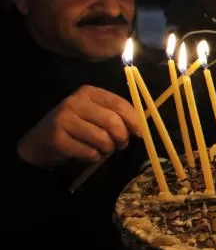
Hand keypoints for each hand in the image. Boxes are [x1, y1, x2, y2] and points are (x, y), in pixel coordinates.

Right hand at [17, 85, 140, 166]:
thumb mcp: (94, 115)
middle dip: (122, 138)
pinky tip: (87, 154)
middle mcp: (74, 102)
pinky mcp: (57, 138)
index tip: (139, 133)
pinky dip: (93, 157)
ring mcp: (63, 119)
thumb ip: (115, 116)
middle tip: (120, 145)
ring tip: (102, 150)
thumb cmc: (75, 128)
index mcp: (88, 92)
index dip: (134, 120)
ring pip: (102, 138)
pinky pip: (88, 152)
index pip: (119, 104)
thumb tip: (141, 128)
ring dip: (107, 149)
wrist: (39, 141)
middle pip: (112, 122)